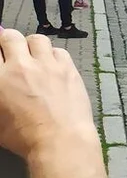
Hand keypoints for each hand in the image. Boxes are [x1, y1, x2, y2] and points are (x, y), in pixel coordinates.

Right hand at [0, 31, 95, 159]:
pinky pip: (59, 51)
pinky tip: (53, 66)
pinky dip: (54, 55)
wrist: (60, 141)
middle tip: (10, 50)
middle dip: (7, 41)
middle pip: (10, 37)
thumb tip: (3, 86)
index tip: (0, 57)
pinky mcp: (69, 69)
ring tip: (33, 55)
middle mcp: (21, 66)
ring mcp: (47, 65)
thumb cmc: (24, 137)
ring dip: (32, 45)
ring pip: (37, 39)